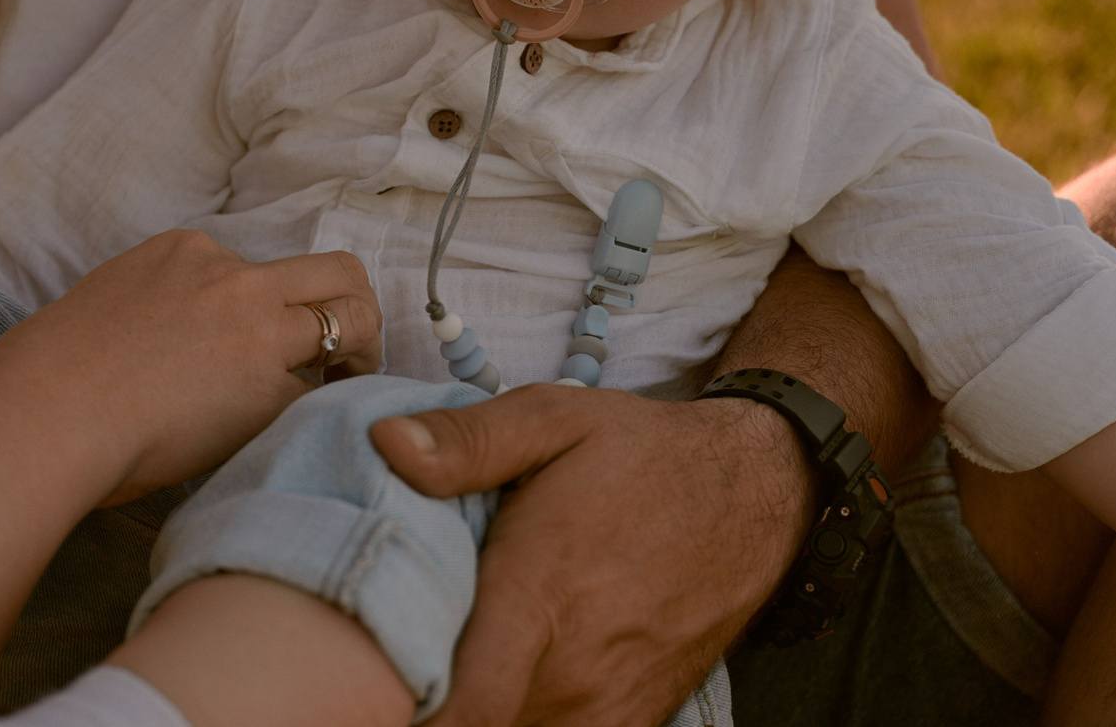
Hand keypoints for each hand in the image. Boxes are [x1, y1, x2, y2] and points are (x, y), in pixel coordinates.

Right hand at [0, 229, 381, 505]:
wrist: (47, 410)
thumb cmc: (57, 376)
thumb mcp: (114, 303)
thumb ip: (164, 308)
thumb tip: (184, 348)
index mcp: (188, 250)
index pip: (263, 268)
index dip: (276, 308)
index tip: (269, 343)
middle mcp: (232, 276)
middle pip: (335, 271)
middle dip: (355, 306)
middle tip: (350, 354)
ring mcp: (256, 326)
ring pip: (353, 317)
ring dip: (361, 353)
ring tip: (347, 390)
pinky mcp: (267, 386)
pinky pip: (316, 391)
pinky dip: (318, 408)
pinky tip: (304, 430)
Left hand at [371, 385, 807, 726]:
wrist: (754, 495)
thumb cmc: (642, 454)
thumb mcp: (553, 418)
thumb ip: (466, 441)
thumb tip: (385, 443)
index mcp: (540, 599)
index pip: (459, 711)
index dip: (400, 710)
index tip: (361, 681)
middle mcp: (575, 671)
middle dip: (422, 703)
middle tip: (385, 660)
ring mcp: (608, 707)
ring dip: (475, 710)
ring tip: (437, 666)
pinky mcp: (631, 720)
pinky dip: (518, 717)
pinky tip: (497, 678)